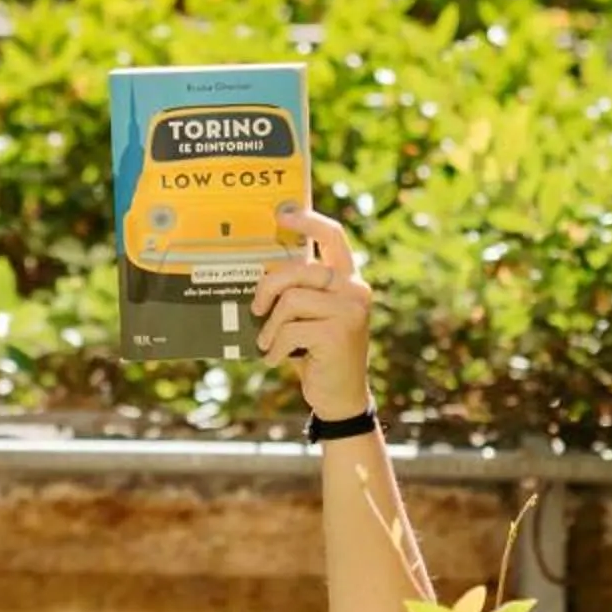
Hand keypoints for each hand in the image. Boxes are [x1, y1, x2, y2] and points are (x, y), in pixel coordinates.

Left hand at [253, 206, 373, 419]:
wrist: (341, 397)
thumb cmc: (318, 353)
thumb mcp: (311, 317)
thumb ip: (299, 292)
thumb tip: (260, 273)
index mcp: (348, 280)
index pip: (333, 237)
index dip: (308, 221)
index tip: (282, 214)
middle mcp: (354, 289)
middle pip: (299, 268)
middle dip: (268, 287)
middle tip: (256, 308)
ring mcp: (349, 310)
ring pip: (290, 299)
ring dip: (271, 325)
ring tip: (267, 342)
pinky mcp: (338, 332)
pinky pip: (290, 329)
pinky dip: (275, 347)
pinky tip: (276, 359)